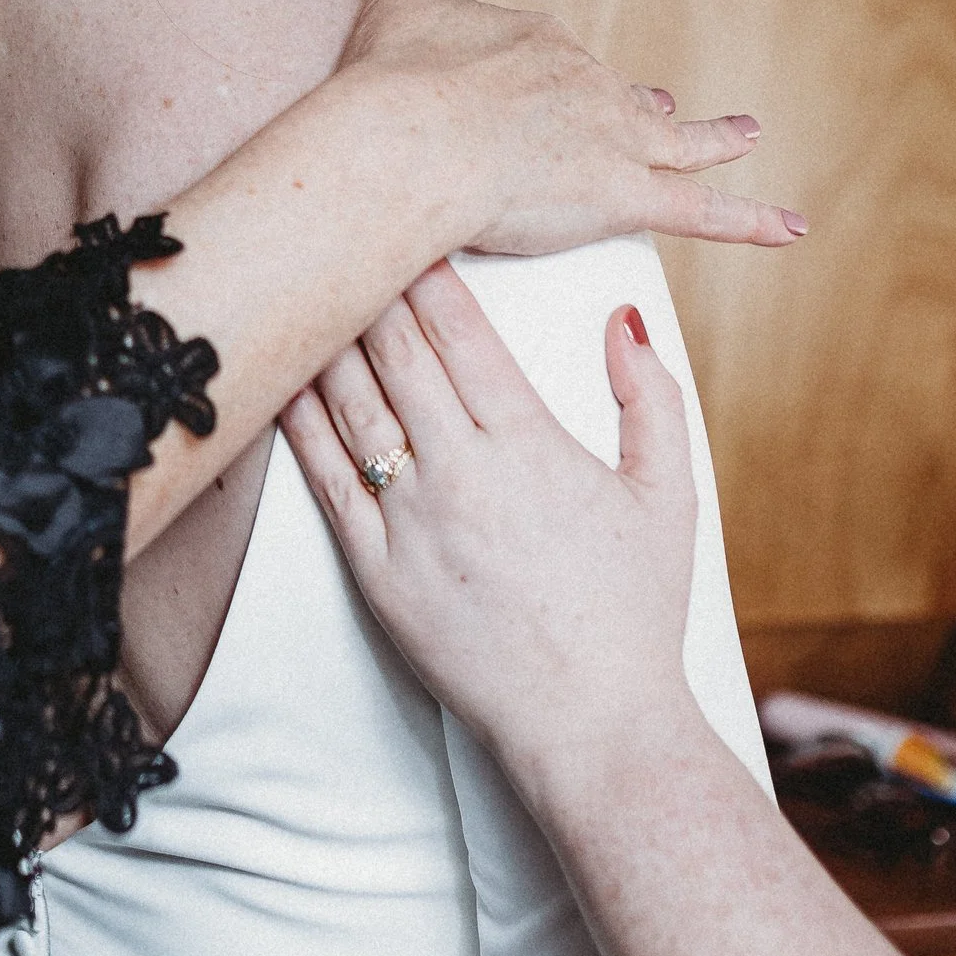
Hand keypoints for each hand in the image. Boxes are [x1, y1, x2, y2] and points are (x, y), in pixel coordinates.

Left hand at [279, 256, 696, 791]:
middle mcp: (460, 473)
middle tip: (345, 237)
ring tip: (306, 289)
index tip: (410, 229)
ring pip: (352, 408)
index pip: (462, 336)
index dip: (428, 276)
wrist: (591, 725)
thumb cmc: (635, 613)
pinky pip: (324, 484)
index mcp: (529, 446)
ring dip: (328, 343)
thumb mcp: (669, 496)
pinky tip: (285, 385)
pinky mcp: (374, 572)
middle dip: (370, 289)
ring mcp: (410, 522)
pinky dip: (300, 428)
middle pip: (396, 356)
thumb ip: (650, 398)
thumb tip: (623, 318)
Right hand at [341, 0, 805, 257]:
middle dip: (642, 112)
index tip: (560, 92)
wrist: (408, 141)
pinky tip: (789, 229)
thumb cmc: (394, 78)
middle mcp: (587, 86)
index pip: (561, 62)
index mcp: (540, 43)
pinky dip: (750, 221)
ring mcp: (613, 142)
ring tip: (744, 137)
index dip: (564, 81)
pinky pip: (703, 212)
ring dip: (715, 141)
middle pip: (622, 103)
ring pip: (678, 147)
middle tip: (667, 114)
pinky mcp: (625, 196)